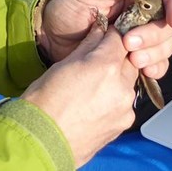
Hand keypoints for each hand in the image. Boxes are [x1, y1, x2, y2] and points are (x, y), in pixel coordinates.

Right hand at [23, 25, 137, 166]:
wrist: (43, 140)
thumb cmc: (45, 99)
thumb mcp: (63, 64)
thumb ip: (87, 47)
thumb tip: (98, 31)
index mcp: (104, 65)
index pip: (119, 38)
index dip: (112, 33)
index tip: (105, 32)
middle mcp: (122, 85)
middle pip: (128, 60)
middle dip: (116, 56)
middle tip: (97, 58)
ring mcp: (125, 107)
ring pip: (128, 82)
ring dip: (116, 77)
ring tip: (92, 83)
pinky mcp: (124, 124)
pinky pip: (125, 102)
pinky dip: (114, 97)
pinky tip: (94, 101)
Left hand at [37, 0, 171, 75]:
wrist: (53, 35)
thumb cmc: (69, 7)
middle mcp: (140, 14)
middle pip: (167, 24)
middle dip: (154, 36)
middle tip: (128, 42)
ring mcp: (138, 36)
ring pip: (165, 45)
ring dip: (155, 54)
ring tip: (131, 58)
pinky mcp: (133, 55)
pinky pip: (156, 63)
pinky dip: (155, 68)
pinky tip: (142, 70)